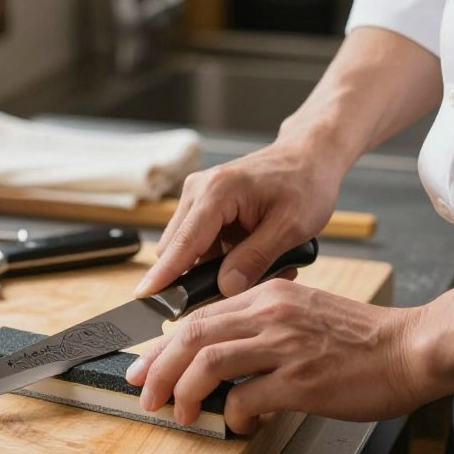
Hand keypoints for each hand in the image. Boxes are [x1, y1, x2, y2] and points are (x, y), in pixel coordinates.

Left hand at [125, 278, 427, 433]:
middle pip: (191, 336)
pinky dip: (233, 413)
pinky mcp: (301, 380)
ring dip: (185, 391)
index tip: (145, 365)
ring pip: (208, 362)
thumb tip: (218, 357)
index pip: (197, 317)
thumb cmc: (359, 337)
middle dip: (158, 368)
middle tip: (145, 393)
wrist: (410, 348)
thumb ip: (260, 325)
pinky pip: (246, 397)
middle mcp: (270, 315)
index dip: (163, 345)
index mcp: (266, 296)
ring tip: (181, 413)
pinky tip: (240, 423)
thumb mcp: (301, 312)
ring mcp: (285, 346)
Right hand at [135, 140, 343, 297]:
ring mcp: (197, 195)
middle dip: (200, 277)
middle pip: (177, 248)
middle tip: (244, 288)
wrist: (309, 156)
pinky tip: (251, 255)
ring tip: (259, 268)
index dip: (164, 274)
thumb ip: (255, 259)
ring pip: (187, 248)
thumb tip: (225, 289)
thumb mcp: (290, 227)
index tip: (144, 297)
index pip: (183, 242)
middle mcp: (198, 190)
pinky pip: (199, 241)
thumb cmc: (305, 184)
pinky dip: (219, 256)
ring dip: (214, 267)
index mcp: (217, 191)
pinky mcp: (202, 203)